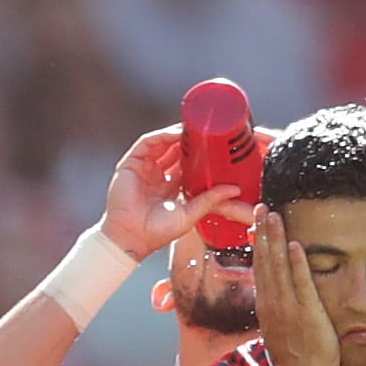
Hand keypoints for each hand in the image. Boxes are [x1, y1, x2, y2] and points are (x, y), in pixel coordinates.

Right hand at [103, 126, 246, 260]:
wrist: (132, 237)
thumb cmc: (157, 232)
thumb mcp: (191, 213)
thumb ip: (211, 200)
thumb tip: (234, 189)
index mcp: (170, 188)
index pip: (186, 165)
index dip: (199, 155)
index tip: (215, 147)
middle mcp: (156, 176)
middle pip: (174, 151)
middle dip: (189, 142)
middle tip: (206, 133)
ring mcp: (143, 169)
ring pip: (162, 144)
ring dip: (177, 135)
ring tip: (193, 129)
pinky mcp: (131, 164)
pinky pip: (147, 143)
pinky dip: (162, 136)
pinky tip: (176, 133)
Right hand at [252, 207, 338, 365]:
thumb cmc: (297, 360)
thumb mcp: (280, 331)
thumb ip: (278, 311)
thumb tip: (277, 298)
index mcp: (266, 306)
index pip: (260, 267)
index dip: (258, 243)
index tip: (257, 222)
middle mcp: (272, 303)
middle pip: (264, 260)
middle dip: (262, 232)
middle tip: (261, 206)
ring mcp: (287, 308)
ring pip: (277, 266)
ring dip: (274, 239)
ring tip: (273, 214)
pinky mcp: (306, 313)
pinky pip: (301, 283)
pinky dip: (296, 263)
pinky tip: (294, 243)